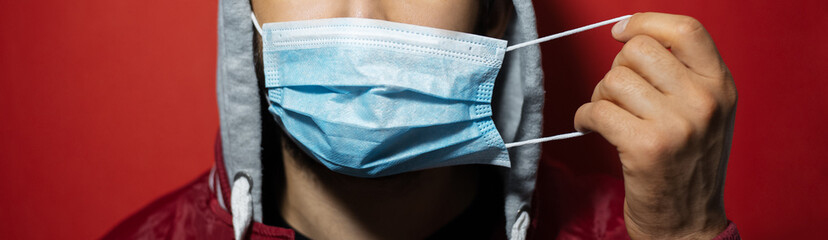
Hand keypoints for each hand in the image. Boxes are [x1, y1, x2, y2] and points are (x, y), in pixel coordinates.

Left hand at [573, 13, 736, 238]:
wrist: (688, 225)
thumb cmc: (688, 167)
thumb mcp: (705, 113)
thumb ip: (682, 75)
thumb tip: (633, 38)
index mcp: (720, 86)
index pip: (685, 30)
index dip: (646, 22)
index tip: (621, 31)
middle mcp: (703, 100)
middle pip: (638, 50)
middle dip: (617, 69)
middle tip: (617, 96)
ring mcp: (677, 123)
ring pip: (613, 79)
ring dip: (600, 96)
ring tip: (609, 117)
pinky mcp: (646, 146)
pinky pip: (596, 110)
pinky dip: (584, 118)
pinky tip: (591, 129)